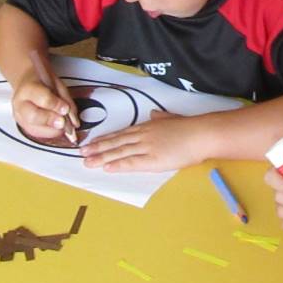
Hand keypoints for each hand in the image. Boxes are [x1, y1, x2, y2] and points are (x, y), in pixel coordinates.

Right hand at [12, 75, 77, 144]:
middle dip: (52, 121)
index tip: (66, 108)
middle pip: (33, 117)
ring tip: (63, 126)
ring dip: (52, 131)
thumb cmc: (41, 80)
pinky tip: (56, 129)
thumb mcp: (57, 83)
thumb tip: (74, 120)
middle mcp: (20, 104)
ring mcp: (20, 116)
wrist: (26, 80)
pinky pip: (36, 134)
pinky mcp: (23, 125)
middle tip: (63, 122)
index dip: (56, 105)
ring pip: (33, 130)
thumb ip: (66, 100)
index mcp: (28, 88)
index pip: (42, 99)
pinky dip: (49, 133)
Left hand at [78, 110, 204, 173]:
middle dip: (98, 148)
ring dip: (102, 157)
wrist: (201, 133)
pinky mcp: (152, 160)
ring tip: (88, 162)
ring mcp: (147, 148)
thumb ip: (161, 118)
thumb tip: (153, 114)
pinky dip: (118, 165)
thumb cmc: (190, 127)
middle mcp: (143, 136)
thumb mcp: (172, 118)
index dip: (106, 138)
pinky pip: (131, 163)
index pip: (122, 133)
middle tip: (82, 152)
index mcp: (148, 126)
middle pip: (116, 142)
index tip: (94, 142)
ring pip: (120, 152)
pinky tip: (107, 168)